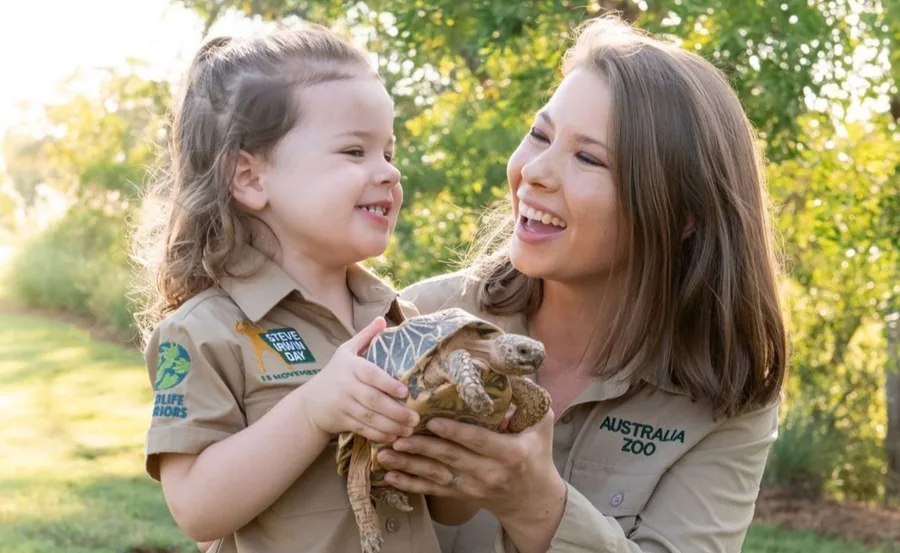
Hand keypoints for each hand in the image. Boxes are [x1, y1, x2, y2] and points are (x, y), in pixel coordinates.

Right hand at [300, 317, 418, 442]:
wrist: (310, 403)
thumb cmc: (335, 373)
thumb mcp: (346, 351)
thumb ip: (366, 336)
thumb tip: (382, 320)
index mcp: (350, 366)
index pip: (370, 374)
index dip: (387, 383)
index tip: (405, 391)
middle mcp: (345, 386)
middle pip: (372, 400)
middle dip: (396, 411)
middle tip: (416, 416)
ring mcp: (343, 405)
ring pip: (370, 418)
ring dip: (392, 425)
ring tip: (410, 429)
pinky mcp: (342, 421)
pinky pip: (363, 430)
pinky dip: (380, 435)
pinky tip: (395, 437)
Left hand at [376, 410, 564, 520]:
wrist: (532, 500)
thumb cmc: (537, 455)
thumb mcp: (542, 426)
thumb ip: (529, 399)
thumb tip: (512, 371)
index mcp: (510, 453)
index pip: (478, 441)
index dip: (455, 432)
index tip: (433, 421)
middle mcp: (489, 472)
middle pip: (451, 458)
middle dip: (421, 447)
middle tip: (397, 434)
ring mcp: (473, 487)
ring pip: (436, 476)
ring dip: (409, 466)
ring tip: (385, 455)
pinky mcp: (461, 495)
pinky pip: (433, 490)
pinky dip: (410, 485)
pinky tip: (390, 478)